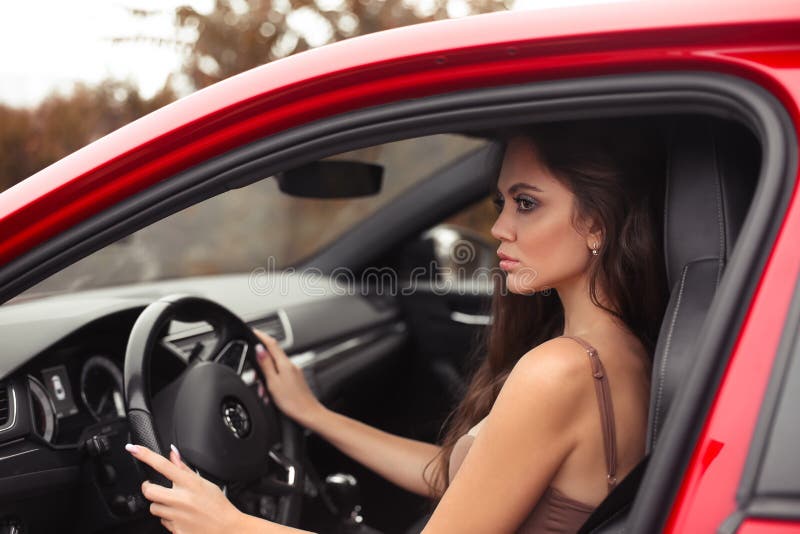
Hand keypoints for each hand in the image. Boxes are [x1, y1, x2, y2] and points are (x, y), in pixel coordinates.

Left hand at [125, 443, 243, 533]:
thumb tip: (172, 454)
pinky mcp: (175, 529)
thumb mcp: (204, 482)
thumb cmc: (217, 504)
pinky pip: (162, 521)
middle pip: (149, 490)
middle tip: (153, 486)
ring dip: (160, 505)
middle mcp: (181, 499)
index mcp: (190, 483)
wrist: (226, 528)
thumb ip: (184, 468)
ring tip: (175, 504)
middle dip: (148, 487)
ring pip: (154, 507)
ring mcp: (177, 516)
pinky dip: (168, 518)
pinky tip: (181, 516)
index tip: (133, 448)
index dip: (146, 455)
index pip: (163, 465)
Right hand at [252, 328, 324, 427]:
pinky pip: (280, 376)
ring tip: (265, 393)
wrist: (309, 414)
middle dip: (260, 367)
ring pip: (275, 369)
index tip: (253, 331)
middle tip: (256, 380)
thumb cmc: (293, 402)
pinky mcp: (295, 380)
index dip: (261, 336)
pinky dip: (272, 383)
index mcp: (285, 364)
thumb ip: (266, 365)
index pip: (271, 343)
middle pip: (271, 357)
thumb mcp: (273, 383)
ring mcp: (294, 372)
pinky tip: (271, 394)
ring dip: (266, 378)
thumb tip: (259, 349)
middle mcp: (291, 365)